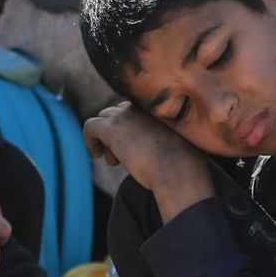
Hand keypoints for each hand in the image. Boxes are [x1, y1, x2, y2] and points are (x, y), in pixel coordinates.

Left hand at [85, 104, 213, 216]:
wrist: (178, 170)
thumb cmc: (185, 164)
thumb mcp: (182, 143)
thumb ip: (170, 138)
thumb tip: (162, 150)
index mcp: (158, 107)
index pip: (135, 110)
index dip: (132, 129)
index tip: (137, 149)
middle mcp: (140, 106)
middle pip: (118, 113)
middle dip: (117, 135)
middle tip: (122, 158)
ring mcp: (125, 115)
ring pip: (104, 119)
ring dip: (106, 140)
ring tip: (114, 161)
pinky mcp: (111, 128)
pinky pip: (90, 127)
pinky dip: (90, 140)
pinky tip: (97, 155)